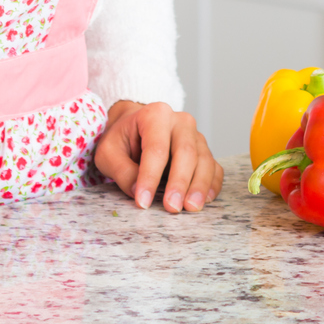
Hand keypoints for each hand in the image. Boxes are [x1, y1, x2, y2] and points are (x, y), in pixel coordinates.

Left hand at [95, 100, 222, 213]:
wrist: (134, 127)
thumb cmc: (122, 139)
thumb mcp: (108, 152)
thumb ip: (121, 170)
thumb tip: (138, 191)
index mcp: (155, 115)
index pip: (156, 148)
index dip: (150, 177)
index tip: (143, 201)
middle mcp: (180, 122)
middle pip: (186, 152)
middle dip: (180, 182)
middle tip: (172, 207)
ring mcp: (196, 136)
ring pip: (204, 160)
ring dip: (199, 186)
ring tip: (191, 207)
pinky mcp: (203, 151)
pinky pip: (214, 167)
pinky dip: (212, 184)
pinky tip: (206, 200)